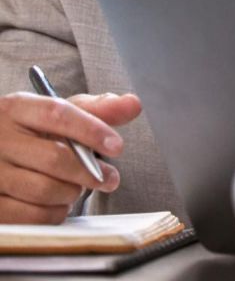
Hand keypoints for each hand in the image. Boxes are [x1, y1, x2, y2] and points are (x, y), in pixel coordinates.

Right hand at [0, 91, 141, 223]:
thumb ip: (96, 110)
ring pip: (45, 189)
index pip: (58, 114)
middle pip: (55, 157)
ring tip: (75, 187)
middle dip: (91, 171)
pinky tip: (57, 204)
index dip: (92, 130)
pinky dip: (54, 213)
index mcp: (16, 109)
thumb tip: (132, 105)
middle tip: (109, 178)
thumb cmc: (30, 134)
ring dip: (72, 192)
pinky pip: (32, 215)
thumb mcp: (59, 115)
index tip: (117, 146)